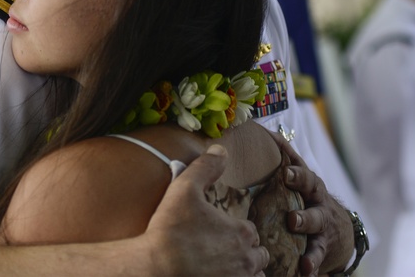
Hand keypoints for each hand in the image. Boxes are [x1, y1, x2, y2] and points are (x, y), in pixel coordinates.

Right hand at [144, 144, 269, 275]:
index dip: (237, 230)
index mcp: (241, 232)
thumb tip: (221, 149)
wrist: (156, 268)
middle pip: (259, 255)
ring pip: (257, 276)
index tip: (220, 231)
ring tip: (228, 267)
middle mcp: (246, 259)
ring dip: (248, 271)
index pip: (250, 231)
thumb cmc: (170, 230)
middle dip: (247, 252)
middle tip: (226, 250)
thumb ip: (205, 166)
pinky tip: (221, 275)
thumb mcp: (184, 188)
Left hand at [270, 132, 353, 275]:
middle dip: (298, 179)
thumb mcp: (295, 186)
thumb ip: (274, 170)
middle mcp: (315, 196)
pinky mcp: (323, 244)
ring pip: (314, 218)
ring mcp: (321, 220)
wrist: (341, 234)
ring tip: (293, 221)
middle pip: (309, 183)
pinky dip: (311, 261)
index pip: (296, 161)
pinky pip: (317, 253)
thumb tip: (241, 147)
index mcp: (305, 180)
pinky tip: (305, 269)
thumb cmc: (306, 203)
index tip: (274, 143)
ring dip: (304, 219)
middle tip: (285, 175)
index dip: (286, 151)